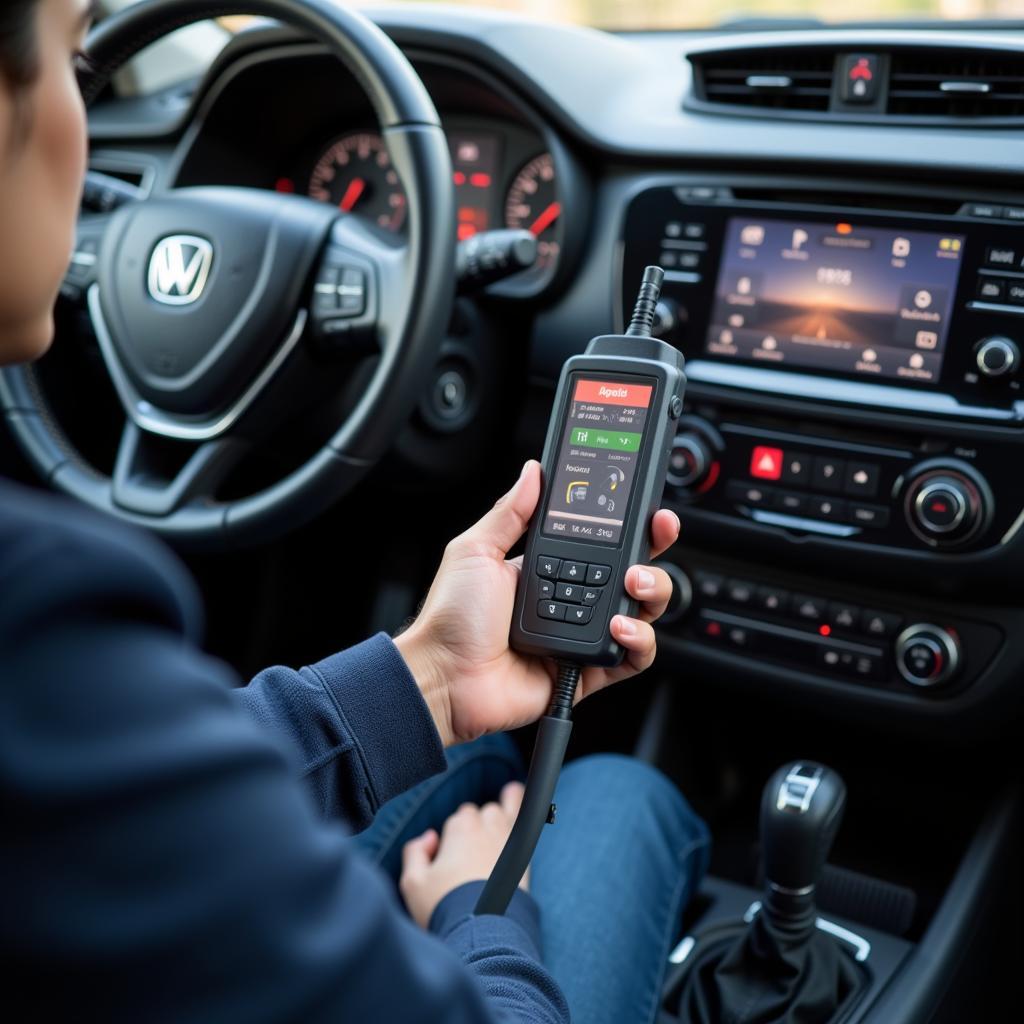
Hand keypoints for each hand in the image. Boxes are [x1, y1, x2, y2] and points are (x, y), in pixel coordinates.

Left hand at [394, 460, 679, 745]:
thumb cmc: (451, 618)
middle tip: (652, 538)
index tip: (646, 510)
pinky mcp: (588, 671)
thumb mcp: (476, 550)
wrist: (444, 676)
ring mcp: (581, 635)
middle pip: (632, 572)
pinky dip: (639, 641)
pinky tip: (620, 627)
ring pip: (641, 611)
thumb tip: (532, 472)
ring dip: (650, 593)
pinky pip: (632, 658)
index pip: (603, 541)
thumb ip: (510, 511)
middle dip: (651, 553)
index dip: (630, 526)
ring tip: (631, 585)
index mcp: (549, 568)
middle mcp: (571, 600)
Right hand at [400, 782, 526, 927]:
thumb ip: (415, 852)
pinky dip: (525, 811)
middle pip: (483, 813)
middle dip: (478, 824)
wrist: (481, 932)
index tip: (451, 854)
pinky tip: (525, 806)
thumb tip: (429, 838)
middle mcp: (486, 827)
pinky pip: (527, 822)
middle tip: (473, 847)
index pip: (459, 818)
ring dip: (503, 810)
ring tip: (510, 797)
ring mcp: (509, 840)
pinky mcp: (525, 857)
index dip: (454, 835)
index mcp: (459, 828)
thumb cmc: (444, 907)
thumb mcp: (412, 883)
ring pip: (506, 812)